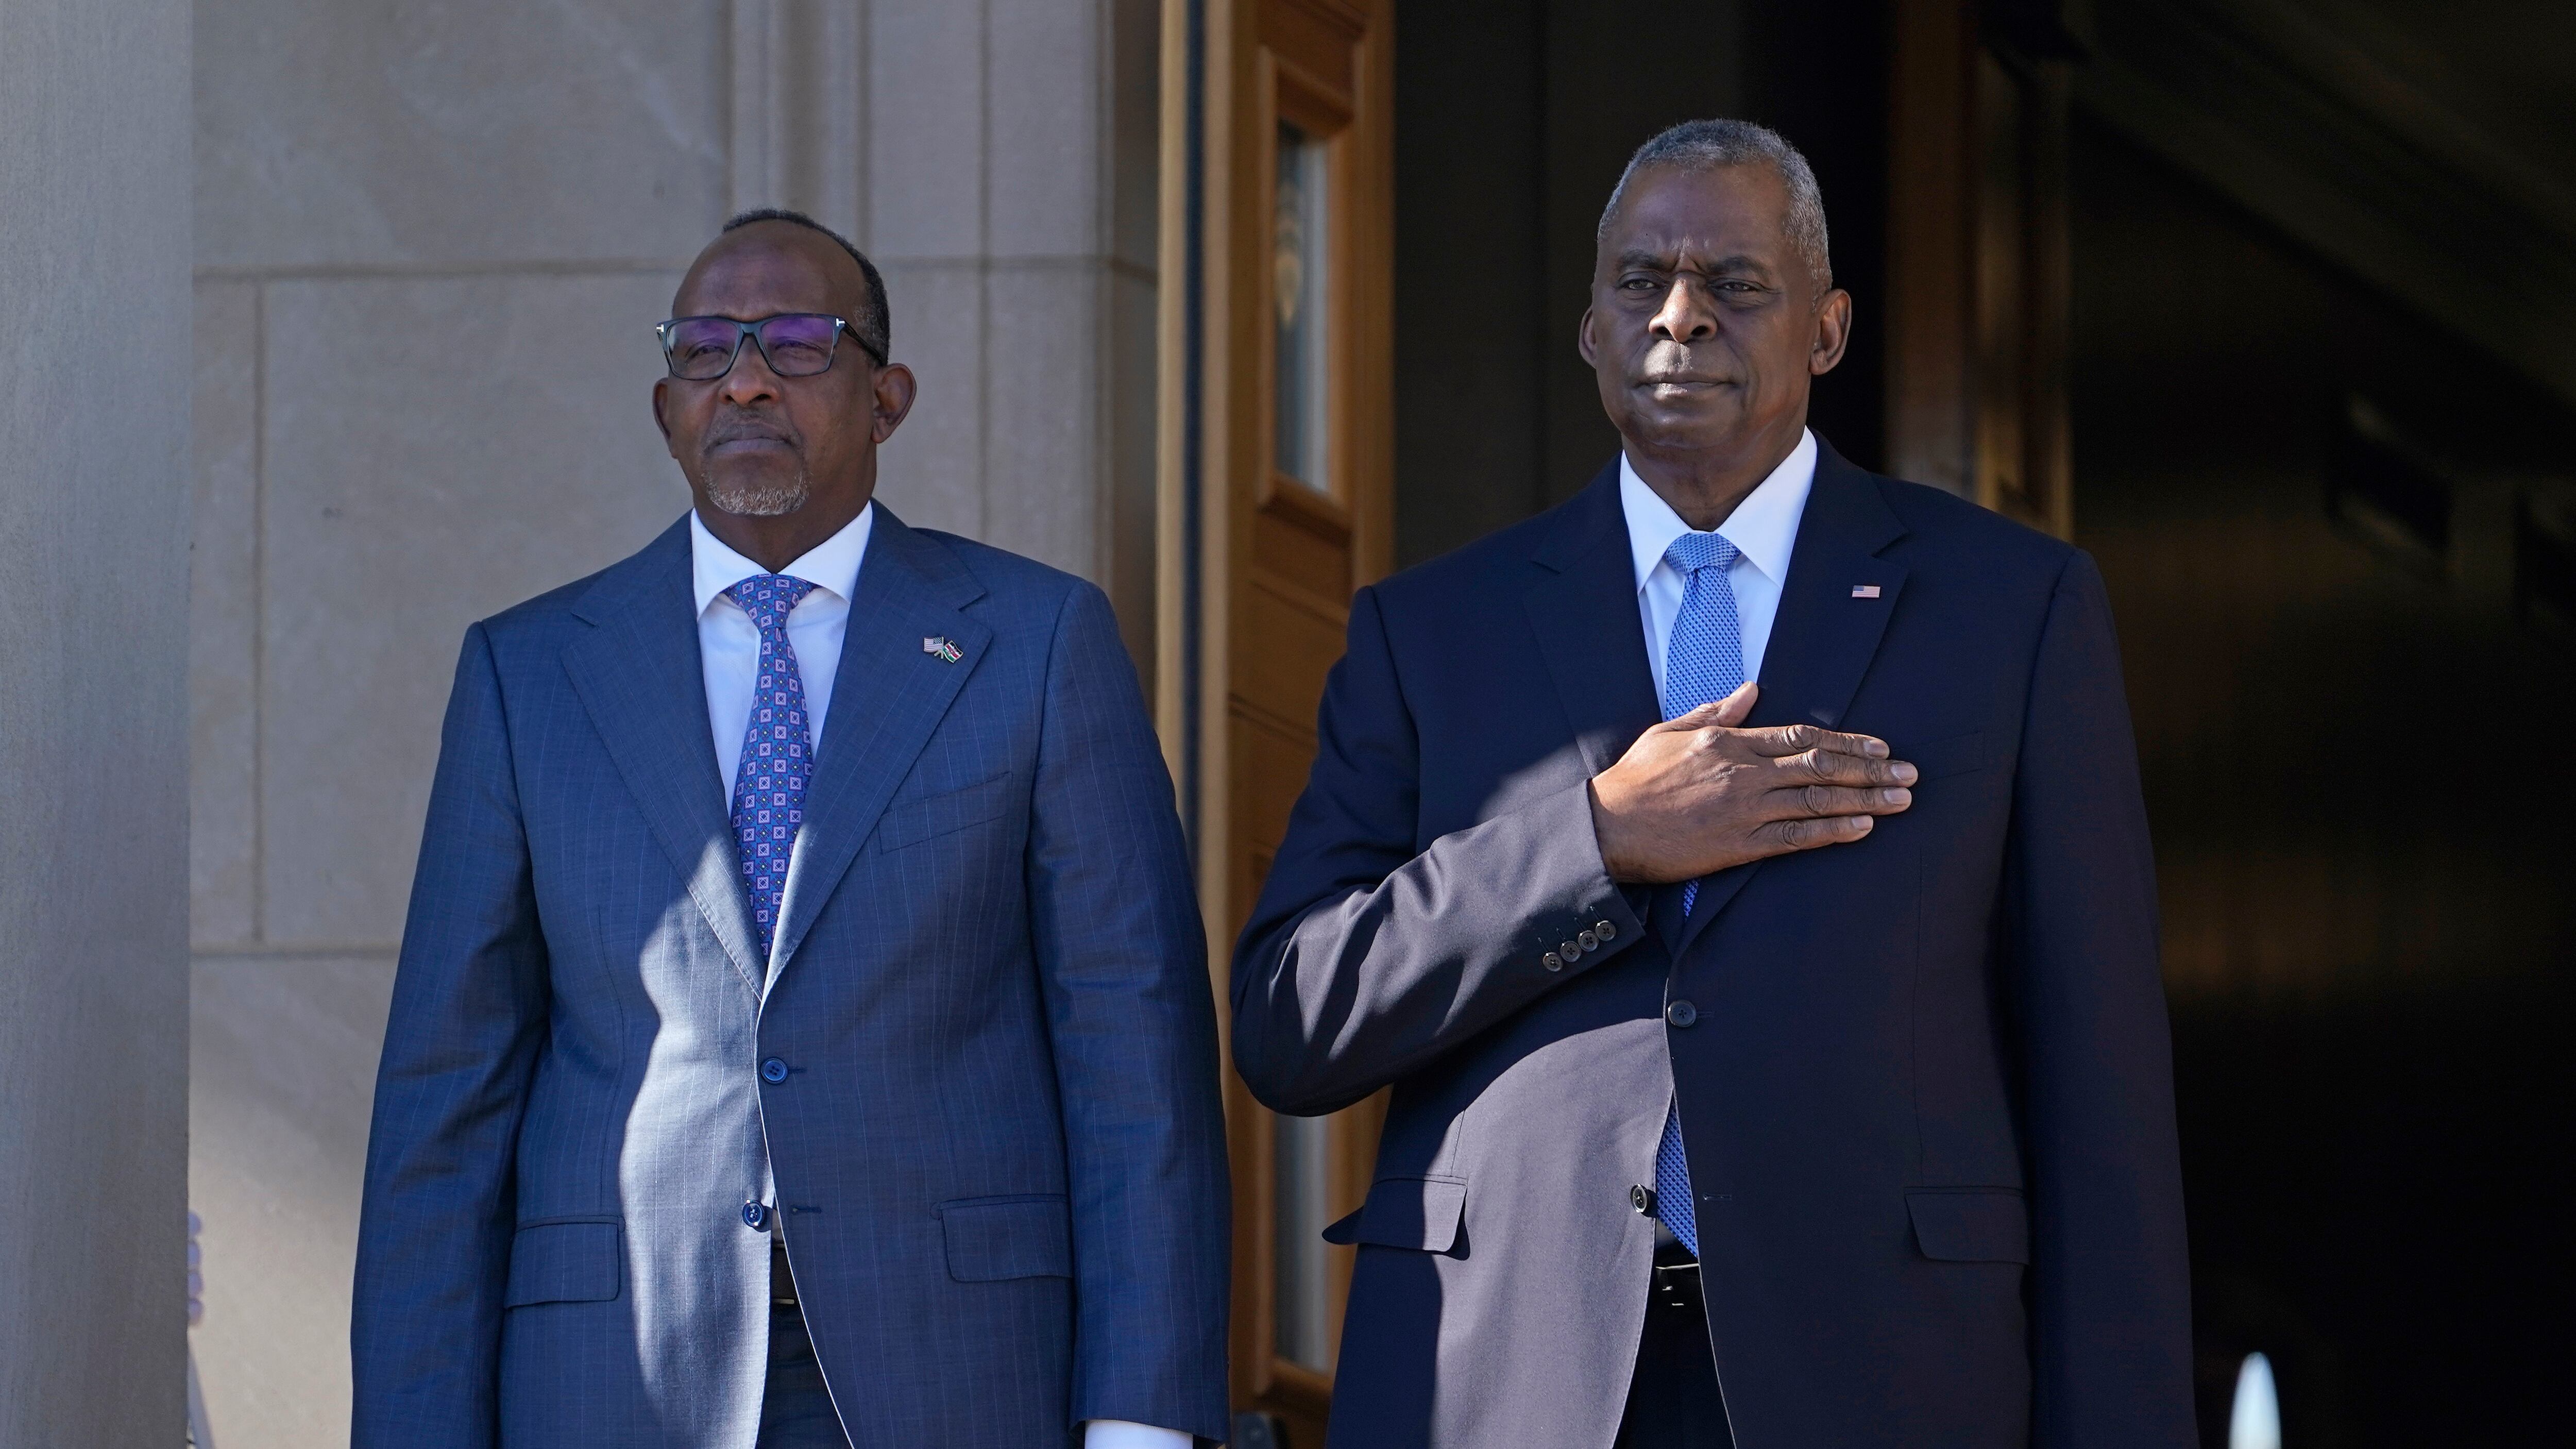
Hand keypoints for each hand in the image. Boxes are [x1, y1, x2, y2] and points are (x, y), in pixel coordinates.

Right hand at [1587, 683, 1917, 883]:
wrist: (1607, 828)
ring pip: (1817, 799)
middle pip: (1820, 764)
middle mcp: (1744, 772)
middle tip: (1909, 772)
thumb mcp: (1671, 732)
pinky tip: (1864, 827)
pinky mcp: (1739, 845)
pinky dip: (1833, 831)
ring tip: (1902, 798)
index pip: (1801, 735)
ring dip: (1866, 797)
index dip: (1846, 740)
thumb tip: (1751, 689)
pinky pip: (1796, 837)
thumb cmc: (1634, 780)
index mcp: (1728, 741)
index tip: (1879, 745)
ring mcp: (1744, 809)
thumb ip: (1717, 711)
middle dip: (1871, 768)